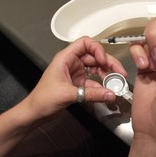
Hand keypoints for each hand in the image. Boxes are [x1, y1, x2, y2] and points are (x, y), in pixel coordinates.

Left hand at [0, 36, 126, 156]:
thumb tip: (111, 94)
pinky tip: (108, 90)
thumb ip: (92, 94)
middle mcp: (73, 63)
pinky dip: (102, 85)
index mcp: (66, 58)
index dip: (97, 49)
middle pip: (95, 56)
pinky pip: (94, 81)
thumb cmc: (43, 99)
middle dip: (108, 63)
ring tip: (117, 81)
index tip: (104, 60)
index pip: (85, 43)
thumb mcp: (68, 94)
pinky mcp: (79, 83)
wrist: (35, 113)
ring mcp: (77, 73)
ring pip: (96, 68)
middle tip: (120, 73)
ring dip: (107, 73)